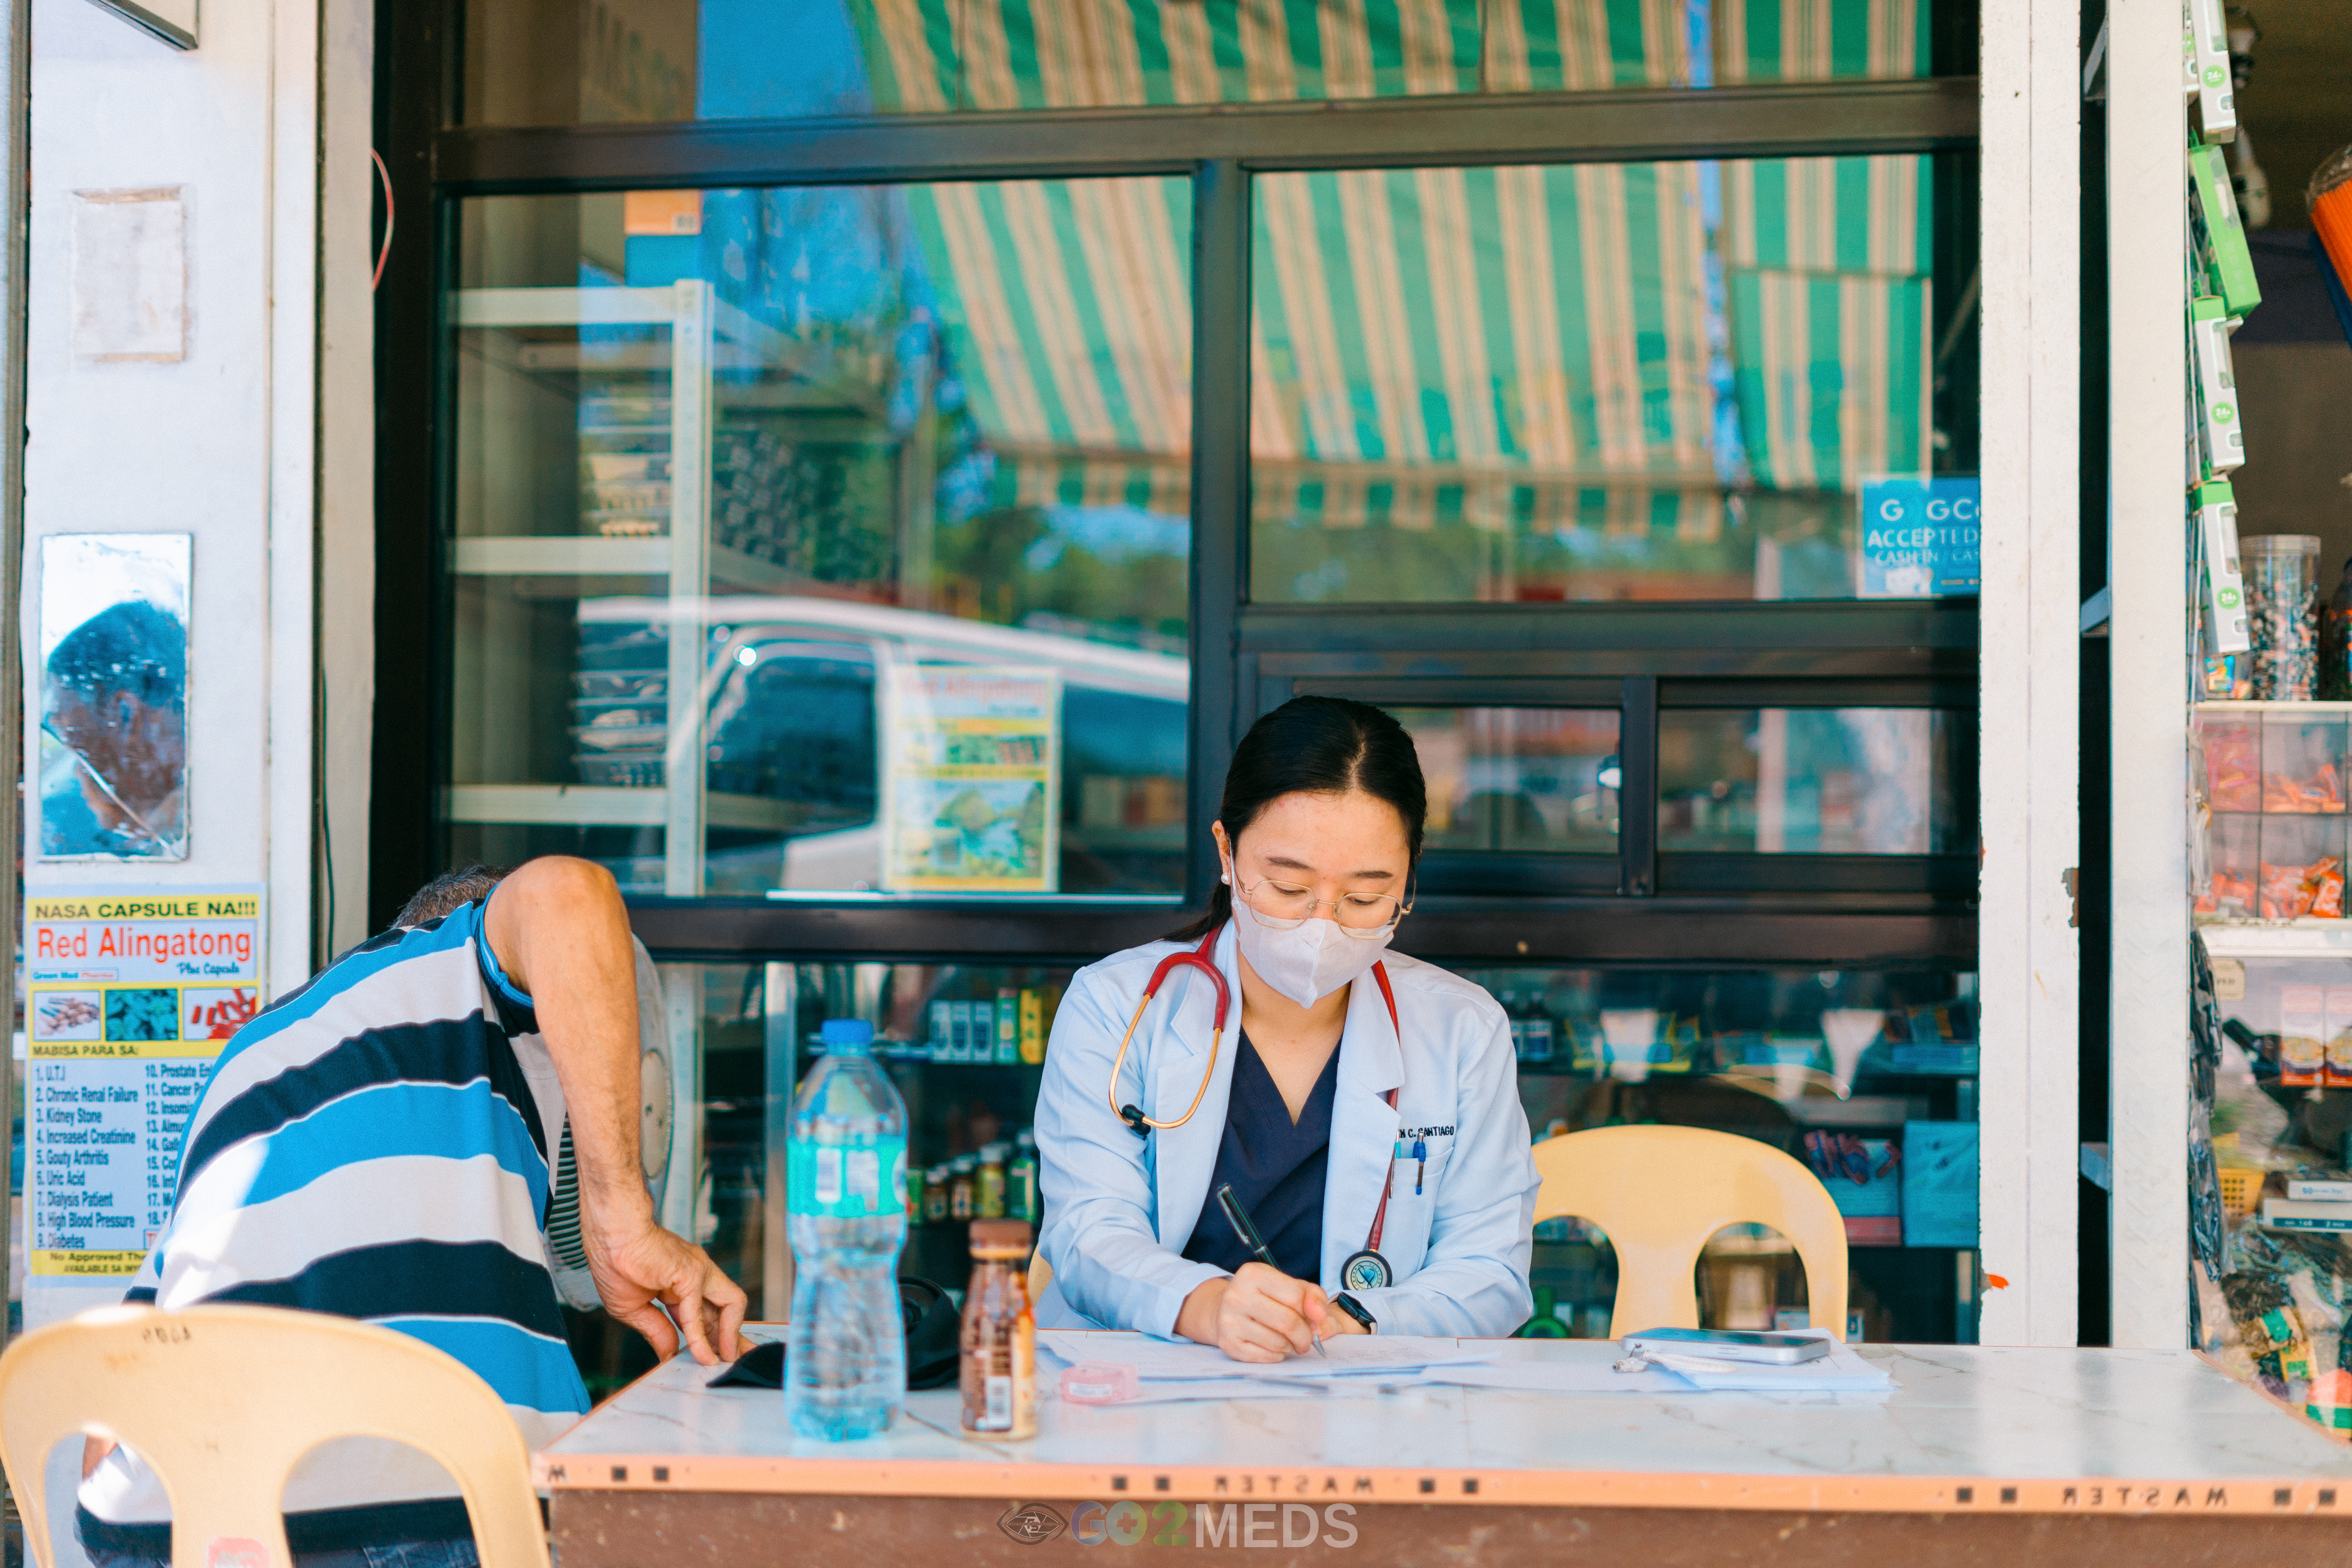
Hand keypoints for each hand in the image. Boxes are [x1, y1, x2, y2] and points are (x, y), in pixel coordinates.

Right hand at [587, 1217, 748, 1365]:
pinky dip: (700, 1338)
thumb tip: (669, 1354)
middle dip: (734, 1337)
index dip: (713, 1336)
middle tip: (738, 1361)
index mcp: (681, 1283)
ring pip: (729, 1304)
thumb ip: (656, 1330)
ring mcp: (698, 1272)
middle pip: (726, 1309)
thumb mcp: (633, 1308)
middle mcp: (697, 1275)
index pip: (707, 1312)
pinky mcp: (691, 1273)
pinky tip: (702, 1355)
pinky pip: (698, 1312)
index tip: (716, 1357)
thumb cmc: (614, 1262)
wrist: (608, 1236)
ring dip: (730, 1336)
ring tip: (726, 1361)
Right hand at [1177, 1263, 1340, 1362]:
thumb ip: (1311, 1295)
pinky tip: (1273, 1346)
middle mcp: (1237, 1295)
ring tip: (1287, 1340)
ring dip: (1290, 1346)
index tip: (1315, 1318)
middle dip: (1305, 1335)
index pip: (1295, 1296)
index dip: (1312, 1311)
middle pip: (1288, 1322)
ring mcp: (1229, 1321)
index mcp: (1252, 1274)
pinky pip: (1266, 1357)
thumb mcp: (1286, 1285)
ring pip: (1278, 1343)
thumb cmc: (1263, 1297)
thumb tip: (1320, 1315)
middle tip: (1307, 1338)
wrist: (1223, 1309)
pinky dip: (1277, 1355)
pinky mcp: (1228, 1344)